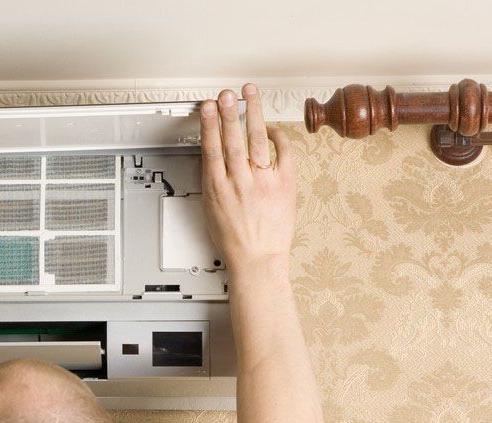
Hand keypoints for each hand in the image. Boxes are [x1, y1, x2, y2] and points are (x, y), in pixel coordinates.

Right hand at [200, 84, 295, 272]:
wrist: (257, 260)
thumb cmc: (234, 240)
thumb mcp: (211, 210)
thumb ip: (214, 182)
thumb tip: (214, 159)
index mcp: (218, 189)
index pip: (211, 149)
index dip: (208, 125)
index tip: (206, 107)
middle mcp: (240, 182)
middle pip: (233, 140)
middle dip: (228, 113)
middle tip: (226, 94)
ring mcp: (263, 182)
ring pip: (256, 140)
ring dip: (251, 114)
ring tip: (249, 95)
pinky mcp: (285, 185)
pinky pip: (284, 153)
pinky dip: (278, 137)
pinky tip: (272, 127)